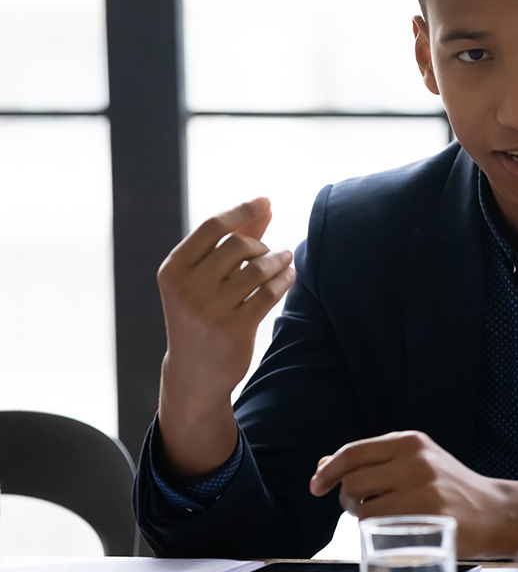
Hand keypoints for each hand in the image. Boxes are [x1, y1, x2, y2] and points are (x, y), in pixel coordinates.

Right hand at [156, 197, 294, 474]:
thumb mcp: (204, 277)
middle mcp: (187, 288)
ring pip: (257, 269)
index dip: (242, 210)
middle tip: (270, 252)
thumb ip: (233, 240)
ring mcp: (210, 310)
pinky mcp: (234, 329)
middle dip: (260, 244)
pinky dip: (284, 280)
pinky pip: (269, 293)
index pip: (212, 227)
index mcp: (173, 269)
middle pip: (237, 245)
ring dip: (278, 261)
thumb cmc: (202, 312)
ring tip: (284, 260)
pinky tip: (289, 277)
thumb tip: (265, 207)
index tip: (266, 201)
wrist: (194, 371)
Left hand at [309, 431, 506, 557]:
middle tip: (363, 507)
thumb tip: (322, 465)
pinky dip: (378, 533)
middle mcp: (415, 460)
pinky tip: (396, 531)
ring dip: (363, 519)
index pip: (354, 452)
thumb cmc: (448, 489)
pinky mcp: (429, 518)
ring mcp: (423, 489)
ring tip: (385, 519)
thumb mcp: (414, 463)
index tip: (316, 485)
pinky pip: (381, 529)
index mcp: (410, 442)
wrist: (495, 511)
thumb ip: (373, 462)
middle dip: (348, 499)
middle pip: (353, 482)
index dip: (329, 470)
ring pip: (363, 509)